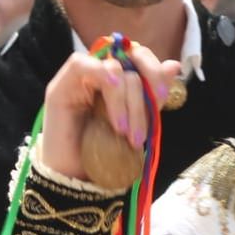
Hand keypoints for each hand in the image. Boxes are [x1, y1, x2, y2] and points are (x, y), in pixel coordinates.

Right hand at [37, 42, 180, 182]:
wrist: (77, 177)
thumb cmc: (107, 152)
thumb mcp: (138, 122)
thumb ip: (153, 95)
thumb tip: (174, 66)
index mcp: (119, 79)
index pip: (139, 56)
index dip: (154, 70)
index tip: (162, 95)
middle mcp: (99, 74)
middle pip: (129, 63)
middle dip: (142, 96)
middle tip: (146, 124)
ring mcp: (79, 79)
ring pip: (113, 68)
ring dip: (125, 102)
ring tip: (124, 132)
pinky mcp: (60, 86)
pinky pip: (81, 64)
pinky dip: (102, 74)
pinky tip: (111, 88)